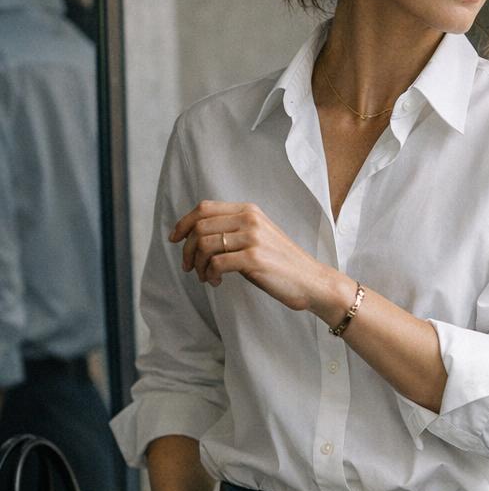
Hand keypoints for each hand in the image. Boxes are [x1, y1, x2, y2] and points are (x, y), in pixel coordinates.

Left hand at [168, 199, 334, 314]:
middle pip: (200, 227)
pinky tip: (216, 282)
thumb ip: (233, 231)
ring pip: (204, 245)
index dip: (183, 223)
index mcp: (249, 210)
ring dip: (198, 265)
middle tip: (188, 267)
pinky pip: (216, 263)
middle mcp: (249, 219)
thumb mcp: (258, 238)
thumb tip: (198, 237)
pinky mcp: (254, 258)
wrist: (312, 281)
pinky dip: (209, 275)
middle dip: (187, 250)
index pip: (204, 208)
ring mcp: (252, 238)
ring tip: (205, 277)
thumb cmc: (282, 264)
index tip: (174, 239)